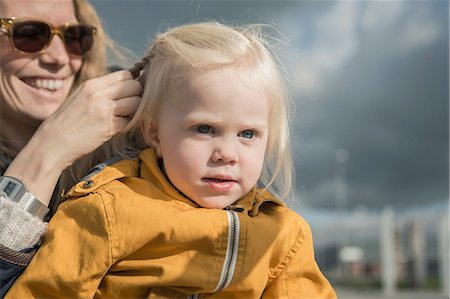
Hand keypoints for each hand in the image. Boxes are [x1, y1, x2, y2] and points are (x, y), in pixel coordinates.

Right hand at [4, 70, 141, 204]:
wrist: (53, 142)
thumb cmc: (68, 121)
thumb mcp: (80, 96)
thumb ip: (102, 90)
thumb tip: (127, 85)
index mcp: (92, 85)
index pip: (125, 74)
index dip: (132, 82)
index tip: (130, 91)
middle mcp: (99, 95)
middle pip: (135, 86)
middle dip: (136, 95)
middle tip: (129, 105)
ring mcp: (105, 111)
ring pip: (136, 103)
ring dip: (134, 111)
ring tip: (122, 116)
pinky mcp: (110, 128)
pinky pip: (130, 121)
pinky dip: (127, 125)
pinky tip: (116, 127)